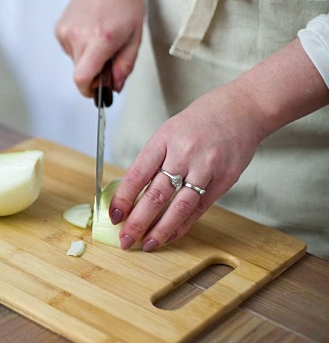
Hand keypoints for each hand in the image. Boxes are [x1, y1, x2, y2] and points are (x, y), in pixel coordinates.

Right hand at [55, 0, 144, 95]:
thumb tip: (115, 86)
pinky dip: (81, 47)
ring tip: (100, 38)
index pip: (82, 77)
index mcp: (100, 39)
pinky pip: (70, 50)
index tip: (96, 92)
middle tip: (108, 58)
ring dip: (88, 58)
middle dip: (94, 72)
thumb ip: (125, 65)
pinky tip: (90, 32)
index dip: (88, 90)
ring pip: (76, 61)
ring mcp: (66, 33)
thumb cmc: (123, 2)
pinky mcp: (59, 30)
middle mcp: (79, 36)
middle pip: (81, 72)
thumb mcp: (135, 36)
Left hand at [109, 85, 266, 251]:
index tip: (113, 216)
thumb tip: (130, 194)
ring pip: (179, 206)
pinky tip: (170, 236)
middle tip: (125, 240)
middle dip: (137, 222)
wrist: (241, 109)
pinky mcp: (224, 180)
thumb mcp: (167, 132)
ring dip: (160, 230)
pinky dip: (183, 225)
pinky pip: (199, 208)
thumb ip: (151, 161)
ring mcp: (206, 168)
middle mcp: (184, 154)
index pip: (137, 175)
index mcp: (163, 140)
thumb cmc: (198, 122)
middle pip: (156, 195)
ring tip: (147, 244)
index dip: (123, 199)